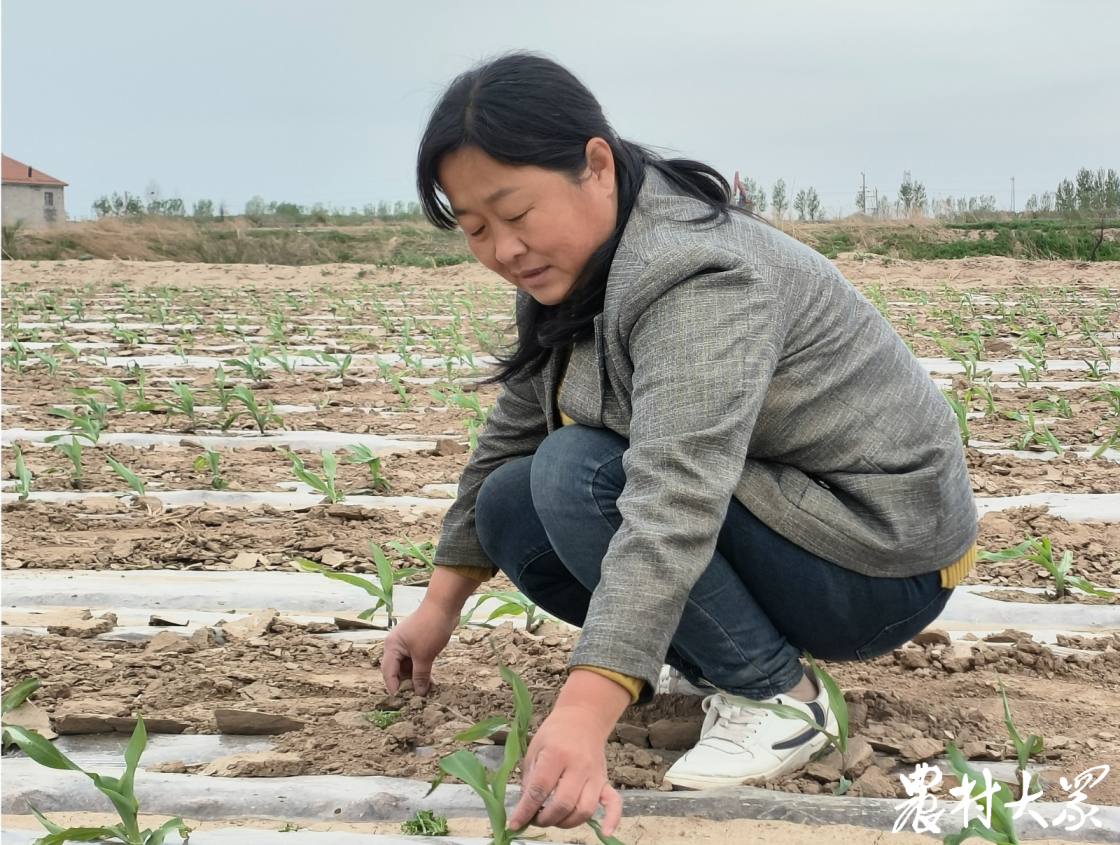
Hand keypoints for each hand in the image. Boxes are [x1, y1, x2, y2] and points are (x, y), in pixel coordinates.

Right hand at [380, 599, 457, 695]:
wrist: (444, 606)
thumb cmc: (430, 628)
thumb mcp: (425, 655)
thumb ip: (420, 675)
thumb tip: (419, 693)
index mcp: (392, 646)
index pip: (388, 671)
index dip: (393, 686)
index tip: (400, 701)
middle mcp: (396, 645)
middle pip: (397, 670)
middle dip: (406, 683)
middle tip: (416, 698)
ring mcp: (408, 643)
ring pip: (409, 666)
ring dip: (417, 677)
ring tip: (427, 691)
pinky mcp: (419, 642)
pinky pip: (417, 660)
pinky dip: (423, 669)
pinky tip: (431, 680)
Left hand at [508, 671, 627, 834]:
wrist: (583, 717)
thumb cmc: (555, 733)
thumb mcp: (535, 749)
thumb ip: (530, 779)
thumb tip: (525, 808)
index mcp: (556, 755)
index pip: (540, 790)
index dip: (525, 810)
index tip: (515, 823)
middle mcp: (578, 766)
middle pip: (563, 804)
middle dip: (545, 819)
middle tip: (535, 819)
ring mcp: (594, 774)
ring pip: (584, 809)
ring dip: (566, 823)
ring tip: (554, 819)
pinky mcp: (605, 780)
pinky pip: (613, 803)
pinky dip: (612, 819)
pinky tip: (604, 832)